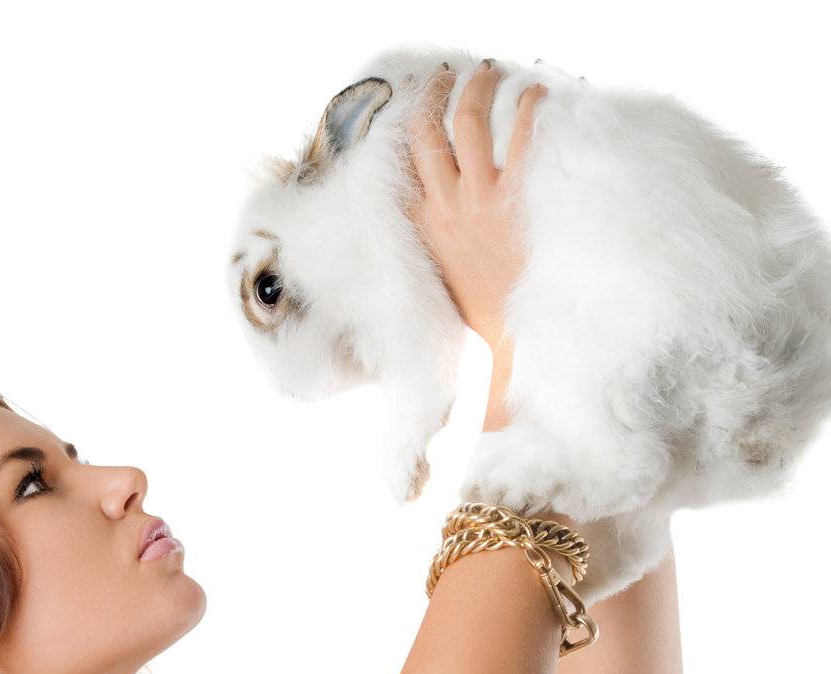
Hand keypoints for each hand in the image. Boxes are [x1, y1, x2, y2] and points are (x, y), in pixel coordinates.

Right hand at [405, 61, 546, 353]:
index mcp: (420, 229)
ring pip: (467, 120)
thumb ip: (424, 257)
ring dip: (476, 89)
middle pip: (426, 130)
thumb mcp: (434, 288)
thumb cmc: (480, 321)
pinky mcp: (517, 201)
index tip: (413, 109)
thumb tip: (414, 252)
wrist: (514, 340)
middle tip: (446, 78)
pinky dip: (527, 107)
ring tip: (486, 74)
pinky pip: (521, 135)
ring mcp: (480, 200)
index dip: (403, 127)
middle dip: (433, 93)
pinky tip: (534, 96)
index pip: (397, 165)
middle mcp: (445, 207)